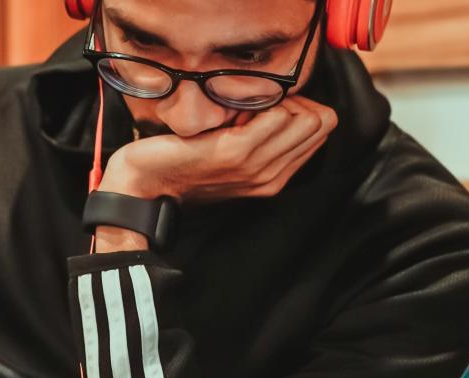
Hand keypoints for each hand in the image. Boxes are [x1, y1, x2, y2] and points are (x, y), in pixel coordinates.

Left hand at [98, 95, 337, 203]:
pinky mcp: (234, 152)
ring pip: (305, 119)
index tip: (269, 108)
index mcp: (273, 178)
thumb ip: (260, 139)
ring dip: (279, 102)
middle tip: (257, 107)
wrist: (146, 183)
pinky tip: (235, 111)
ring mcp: (255, 166)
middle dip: (296, 103)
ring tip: (244, 110)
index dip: (301, 108)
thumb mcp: (231, 154)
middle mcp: (271, 176)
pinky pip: (277, 117)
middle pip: (320, 123)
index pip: (322, 130)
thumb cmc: (184, 163)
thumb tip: (281, 106)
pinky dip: (262, 104)